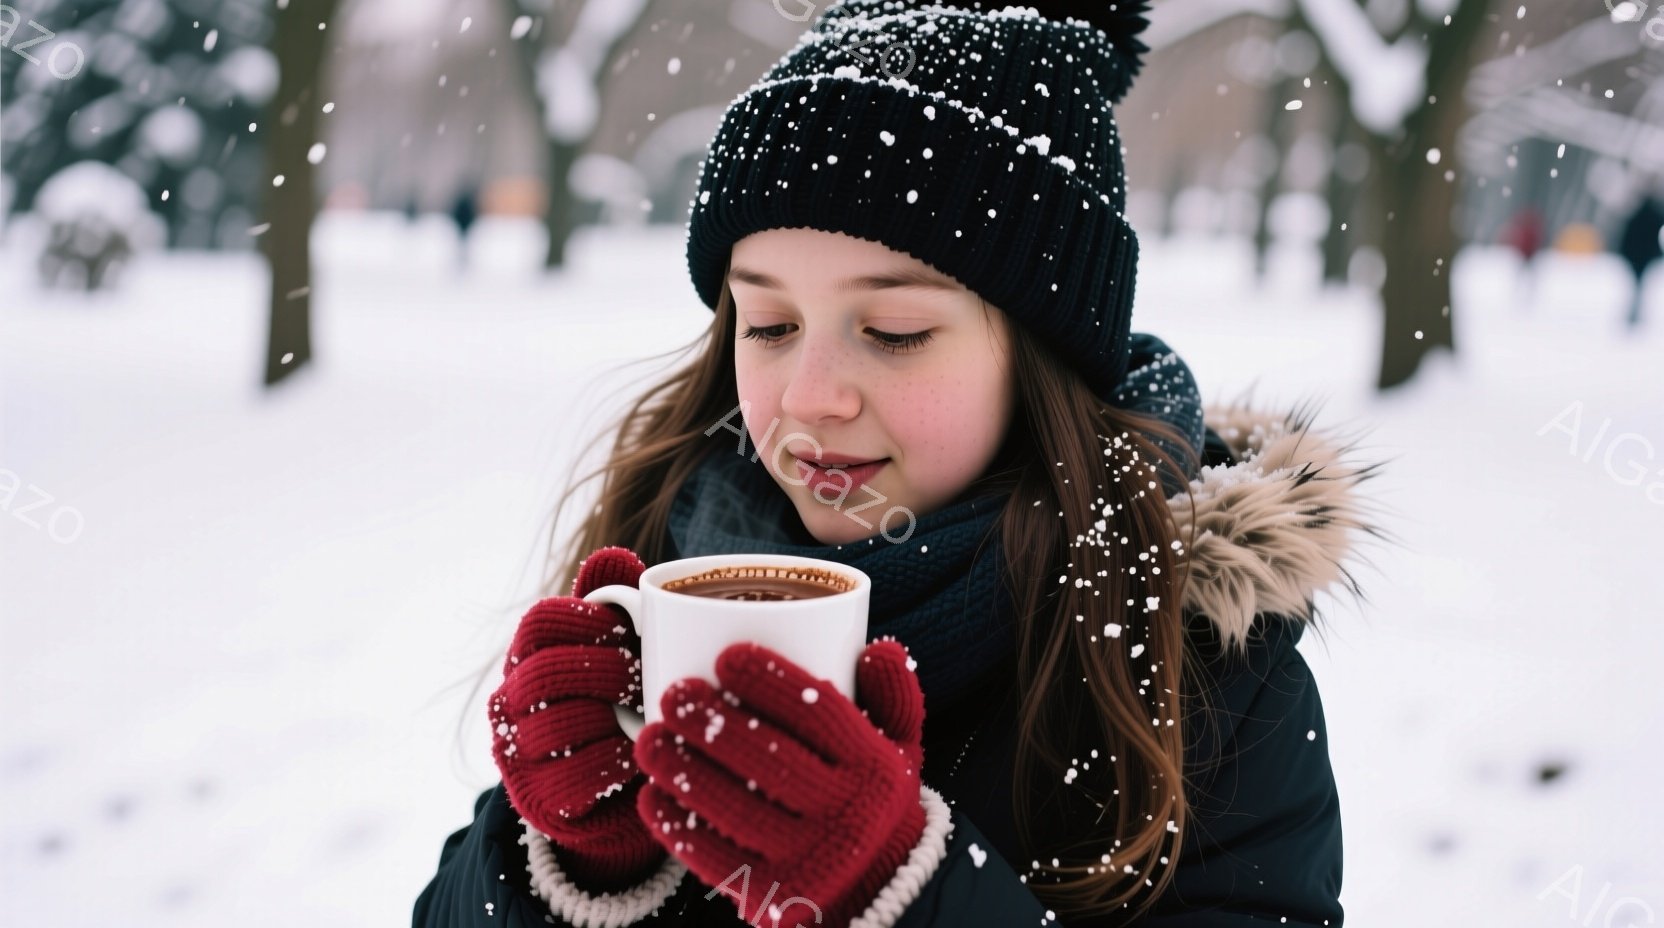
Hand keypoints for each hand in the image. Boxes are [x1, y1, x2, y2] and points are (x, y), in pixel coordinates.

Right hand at [488, 546, 662, 887]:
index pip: (541, 622)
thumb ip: (614, 602)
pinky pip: (576, 777)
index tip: (630, 629)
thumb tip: (616, 557)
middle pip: (543, 673)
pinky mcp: (542, 799)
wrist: (622, 790)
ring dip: (612, 716)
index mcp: (529, 653)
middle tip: (646, 674)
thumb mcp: (620, 648)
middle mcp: (511, 701)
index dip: (588, 621)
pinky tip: (643, 752)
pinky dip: (617, 763)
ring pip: (555, 726)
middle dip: (604, 670)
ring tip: (650, 711)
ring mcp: (520, 753)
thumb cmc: (624, 702)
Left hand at [633, 639, 926, 925]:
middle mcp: (849, 819)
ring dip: (684, 769)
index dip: (770, 680)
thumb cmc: (870, 797)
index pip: (819, 715)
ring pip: (735, 809)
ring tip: (650, 738)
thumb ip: (893, 695)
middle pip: (770, 761)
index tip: (726, 655)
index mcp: (876, 770)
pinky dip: (678, 824)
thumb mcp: (899, 748)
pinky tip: (653, 794)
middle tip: (675, 695)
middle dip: (714, 722)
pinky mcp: (773, 898)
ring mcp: (811, 864)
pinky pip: (715, 858)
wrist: (877, 891)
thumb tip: (880, 648)